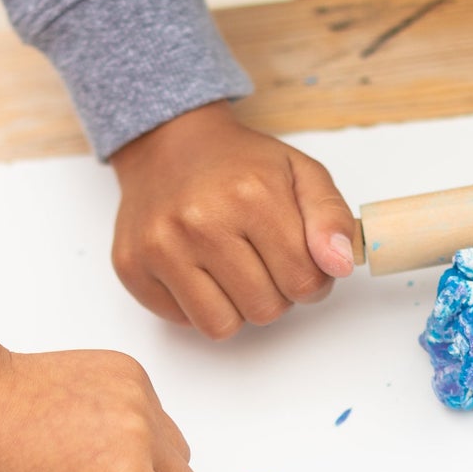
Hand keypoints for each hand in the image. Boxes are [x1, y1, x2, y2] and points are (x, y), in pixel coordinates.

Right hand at [110, 101, 356, 336]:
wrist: (168, 144)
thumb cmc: (240, 165)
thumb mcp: (301, 174)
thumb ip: (331, 218)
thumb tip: (340, 266)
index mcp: (252, 195)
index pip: (304, 283)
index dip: (311, 280)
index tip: (297, 260)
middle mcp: (201, 221)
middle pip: (265, 310)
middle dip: (274, 294)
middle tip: (262, 261)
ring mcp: (160, 246)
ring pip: (222, 327)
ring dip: (237, 307)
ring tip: (232, 270)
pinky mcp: (132, 267)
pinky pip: (183, 321)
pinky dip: (197, 305)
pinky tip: (197, 268)